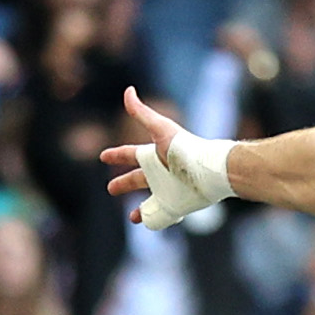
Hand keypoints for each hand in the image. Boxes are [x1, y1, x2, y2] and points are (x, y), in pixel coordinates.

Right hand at [100, 86, 226, 228]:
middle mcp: (160, 175)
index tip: (103, 156)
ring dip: (140, 210)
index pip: (130, 155)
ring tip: (133, 217)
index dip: (116, 155)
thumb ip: (142, 113)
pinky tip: (147, 224)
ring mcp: (168, 192)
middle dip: (123, 184)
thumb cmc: (186, 149)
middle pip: (137, 180)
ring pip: (150, 203)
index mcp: (153, 156)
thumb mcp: (161, 130)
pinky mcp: (176, 208)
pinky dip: (154, 221)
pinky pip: (162, 218)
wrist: (212, 171)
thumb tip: (128, 90)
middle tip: (110, 188)